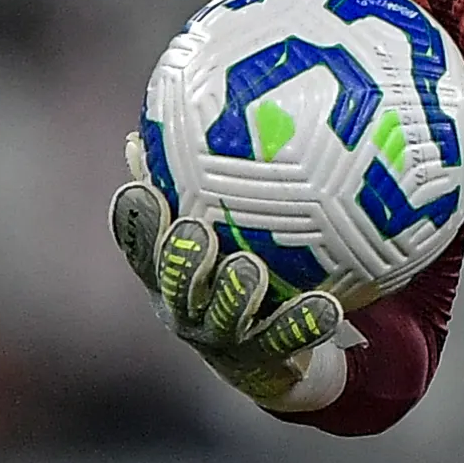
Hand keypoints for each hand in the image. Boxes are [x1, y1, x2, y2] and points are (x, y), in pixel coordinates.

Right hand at [112, 134, 354, 410]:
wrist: (288, 353)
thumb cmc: (256, 269)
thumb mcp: (235, 222)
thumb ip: (214, 174)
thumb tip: (196, 98)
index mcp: (172, 271)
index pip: (142, 242)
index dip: (135, 219)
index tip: (141, 188)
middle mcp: (186, 307)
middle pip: (171, 284)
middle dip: (177, 260)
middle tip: (195, 233)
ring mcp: (222, 340)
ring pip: (220, 318)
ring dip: (232, 294)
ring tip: (248, 270)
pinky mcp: (265, 364)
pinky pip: (285, 342)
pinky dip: (302, 323)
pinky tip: (328, 305)